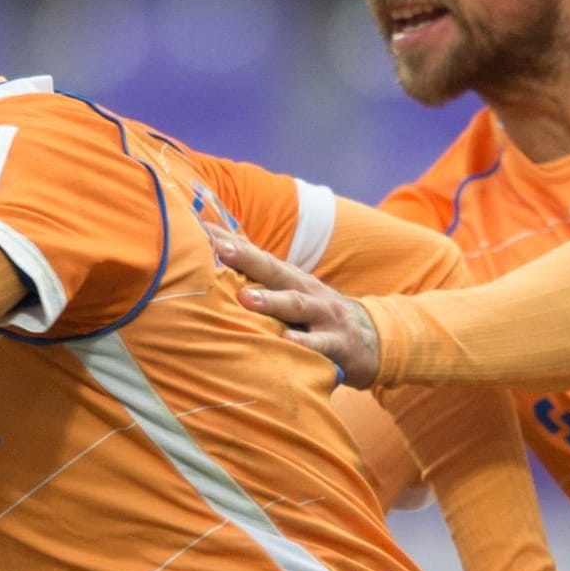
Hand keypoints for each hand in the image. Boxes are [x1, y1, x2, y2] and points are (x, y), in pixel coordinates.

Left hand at [206, 224, 381, 387]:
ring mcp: (324, 314)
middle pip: (273, 270)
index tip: (197, 226)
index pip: (254, 254)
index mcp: (289, 278)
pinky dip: (304, 344)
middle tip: (219, 248)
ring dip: (271, 300)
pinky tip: (288, 343)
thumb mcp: (290, 296)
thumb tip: (212, 270)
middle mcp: (305, 289)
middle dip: (245, 258)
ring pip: (296, 305)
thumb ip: (258, 286)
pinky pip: (320, 344)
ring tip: (246, 298)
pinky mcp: (340, 343)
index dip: (228, 240)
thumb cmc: (315, 316)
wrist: (372, 340)